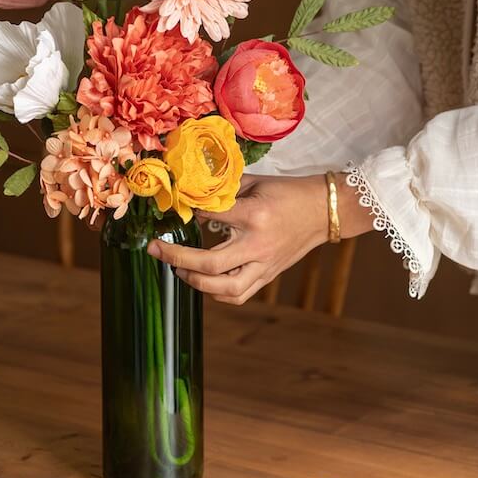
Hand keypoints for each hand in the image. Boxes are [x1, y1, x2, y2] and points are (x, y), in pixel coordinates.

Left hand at [147, 174, 371, 304]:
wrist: (322, 211)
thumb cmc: (288, 192)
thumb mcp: (255, 182)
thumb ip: (224, 191)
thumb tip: (192, 195)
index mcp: (254, 216)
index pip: (210, 218)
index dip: (190, 213)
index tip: (179, 208)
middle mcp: (257, 245)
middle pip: (210, 264)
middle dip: (177, 259)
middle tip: (155, 250)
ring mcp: (264, 265)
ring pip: (224, 289)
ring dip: (195, 282)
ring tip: (178, 269)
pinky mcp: (268, 276)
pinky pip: (238, 295)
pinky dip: (216, 293)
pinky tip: (203, 282)